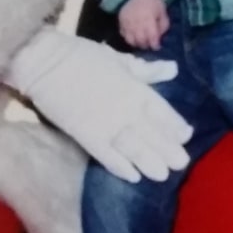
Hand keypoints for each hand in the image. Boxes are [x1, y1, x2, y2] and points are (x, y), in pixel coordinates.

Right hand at [4, 27, 190, 182]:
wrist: (45, 63)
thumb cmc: (83, 56)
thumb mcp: (119, 58)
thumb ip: (146, 69)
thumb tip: (173, 69)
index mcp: (133, 88)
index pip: (161, 111)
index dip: (174, 125)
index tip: (186, 136)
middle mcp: (124, 109)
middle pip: (151, 134)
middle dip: (168, 149)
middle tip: (182, 163)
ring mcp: (105, 124)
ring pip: (133, 148)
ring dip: (149, 162)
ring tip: (163, 175)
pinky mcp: (85, 135)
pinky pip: (107, 156)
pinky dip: (120, 167)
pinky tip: (133, 177)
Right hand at [119, 0, 169, 50]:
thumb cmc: (152, 0)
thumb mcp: (162, 10)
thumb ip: (163, 24)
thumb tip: (160, 35)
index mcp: (149, 22)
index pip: (152, 40)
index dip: (155, 45)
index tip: (157, 46)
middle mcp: (137, 26)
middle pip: (141, 42)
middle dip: (146, 45)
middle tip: (149, 44)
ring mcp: (127, 25)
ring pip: (131, 41)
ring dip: (137, 44)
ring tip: (141, 42)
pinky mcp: (121, 22)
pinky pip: (123, 35)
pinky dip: (128, 38)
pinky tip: (133, 36)